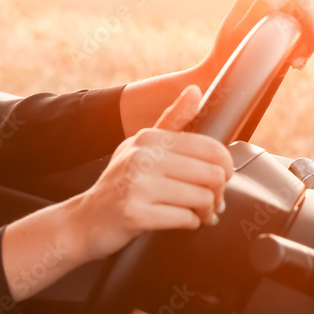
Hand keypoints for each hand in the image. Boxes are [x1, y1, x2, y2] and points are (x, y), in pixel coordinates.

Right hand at [76, 86, 233, 261]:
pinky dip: (190, 224)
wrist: (88, 218)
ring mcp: (136, 184)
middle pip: (212, 175)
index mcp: (148, 137)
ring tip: (198, 213)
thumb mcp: (142, 145)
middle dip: (218, 193)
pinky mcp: (134, 212)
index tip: (219, 179)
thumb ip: (173, 119)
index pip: (210, 148)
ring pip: (203, 198)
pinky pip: (185, 219)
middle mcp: (141, 155)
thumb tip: (195, 89)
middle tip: (210, 201)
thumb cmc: (122, 182)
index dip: (225, 168)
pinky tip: (181, 221)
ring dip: (206, 212)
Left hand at [200, 0, 313, 78]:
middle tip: (299, 63)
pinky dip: (299, 49)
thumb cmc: (226, 54)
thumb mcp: (243, 32)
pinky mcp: (273, 27)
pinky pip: (296, 35)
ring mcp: (268, 14)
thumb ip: (263, 6)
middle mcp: (262, 1)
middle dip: (308, 40)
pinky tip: (293, 64)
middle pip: (302, 15)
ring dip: (304, 47)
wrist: (216, 73)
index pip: (296, 3)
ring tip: (293, 65)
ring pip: (303, 26)